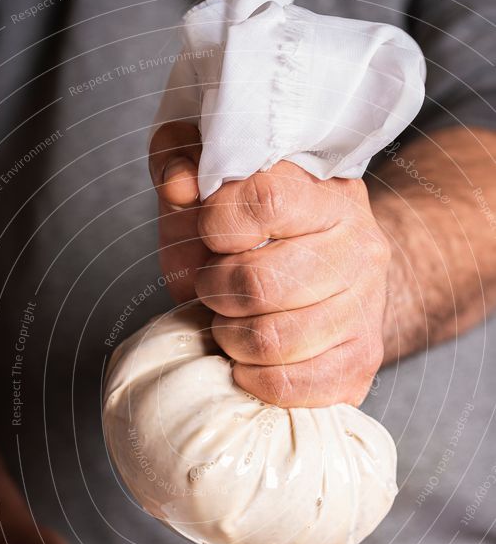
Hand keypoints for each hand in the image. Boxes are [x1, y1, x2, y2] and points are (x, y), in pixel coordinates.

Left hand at [149, 122, 390, 406]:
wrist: (335, 273)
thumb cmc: (261, 229)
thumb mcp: (217, 179)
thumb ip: (185, 158)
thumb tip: (179, 185)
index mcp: (326, 194)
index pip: (267, 199)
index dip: (217, 221)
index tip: (208, 231)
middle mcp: (360, 247)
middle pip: (259, 283)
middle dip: (213, 289)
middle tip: (211, 285)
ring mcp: (365, 308)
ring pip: (271, 340)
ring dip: (228, 336)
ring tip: (229, 323)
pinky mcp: (360, 362)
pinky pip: (292, 385)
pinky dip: (253, 379)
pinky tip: (248, 360)